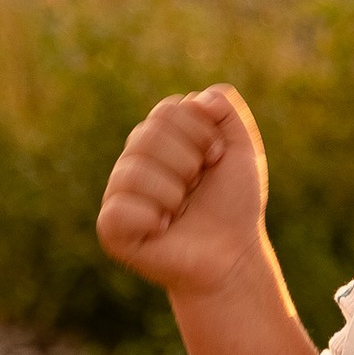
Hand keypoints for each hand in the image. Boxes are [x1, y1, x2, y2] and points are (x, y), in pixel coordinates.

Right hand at [97, 86, 272, 300]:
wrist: (233, 255)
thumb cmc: (233, 204)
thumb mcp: (241, 149)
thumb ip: (226, 110)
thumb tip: (197, 99)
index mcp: (158, 139)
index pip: (167, 110)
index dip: (201, 133)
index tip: (216, 159)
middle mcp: (133, 162)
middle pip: (145, 135)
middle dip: (187, 162)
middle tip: (198, 186)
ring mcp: (119, 195)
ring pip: (133, 171)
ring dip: (173, 192)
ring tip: (181, 209)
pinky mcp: (111, 229)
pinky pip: (118, 209)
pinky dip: (150, 218)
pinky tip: (163, 229)